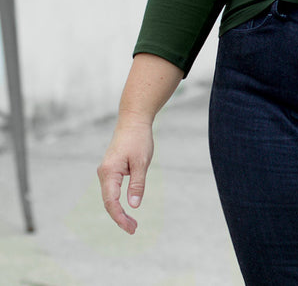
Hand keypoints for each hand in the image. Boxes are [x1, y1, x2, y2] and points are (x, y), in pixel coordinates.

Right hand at [97, 119, 154, 233]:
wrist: (133, 120)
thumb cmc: (138, 139)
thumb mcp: (141, 162)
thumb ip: (137, 185)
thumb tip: (133, 206)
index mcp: (109, 172)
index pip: (111, 202)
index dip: (120, 217)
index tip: (131, 228)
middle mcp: (103, 173)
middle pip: (109, 202)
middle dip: (120, 217)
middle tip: (133, 229)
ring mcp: (106, 172)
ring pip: (110, 197)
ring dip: (119, 211)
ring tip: (132, 223)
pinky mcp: (110, 170)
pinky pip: (112, 190)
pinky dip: (118, 201)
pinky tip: (126, 208)